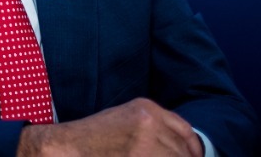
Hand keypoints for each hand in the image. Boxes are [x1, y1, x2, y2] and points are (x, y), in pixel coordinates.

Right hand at [16, 98, 203, 156]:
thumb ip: (154, 128)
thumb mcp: (126, 120)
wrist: (67, 147)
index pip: (186, 132)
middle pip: (183, 152)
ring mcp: (145, 143)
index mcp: (147, 108)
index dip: (194, 151)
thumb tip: (182, 149)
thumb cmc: (93, 138)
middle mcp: (150, 122)